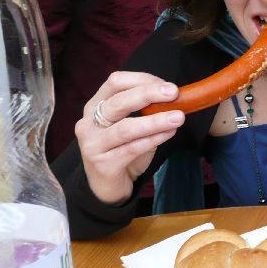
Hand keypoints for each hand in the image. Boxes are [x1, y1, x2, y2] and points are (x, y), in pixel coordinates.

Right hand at [75, 71, 185, 205]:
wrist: (109, 187)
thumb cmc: (123, 151)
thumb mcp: (133, 125)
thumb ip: (146, 111)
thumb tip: (174, 98)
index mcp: (95, 106)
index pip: (115, 82)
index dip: (142, 80)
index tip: (167, 85)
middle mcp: (88, 123)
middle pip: (118, 102)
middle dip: (148, 94)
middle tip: (174, 93)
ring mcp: (92, 144)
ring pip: (126, 128)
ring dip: (155, 121)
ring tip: (178, 117)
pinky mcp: (102, 165)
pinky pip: (132, 149)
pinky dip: (153, 139)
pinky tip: (169, 134)